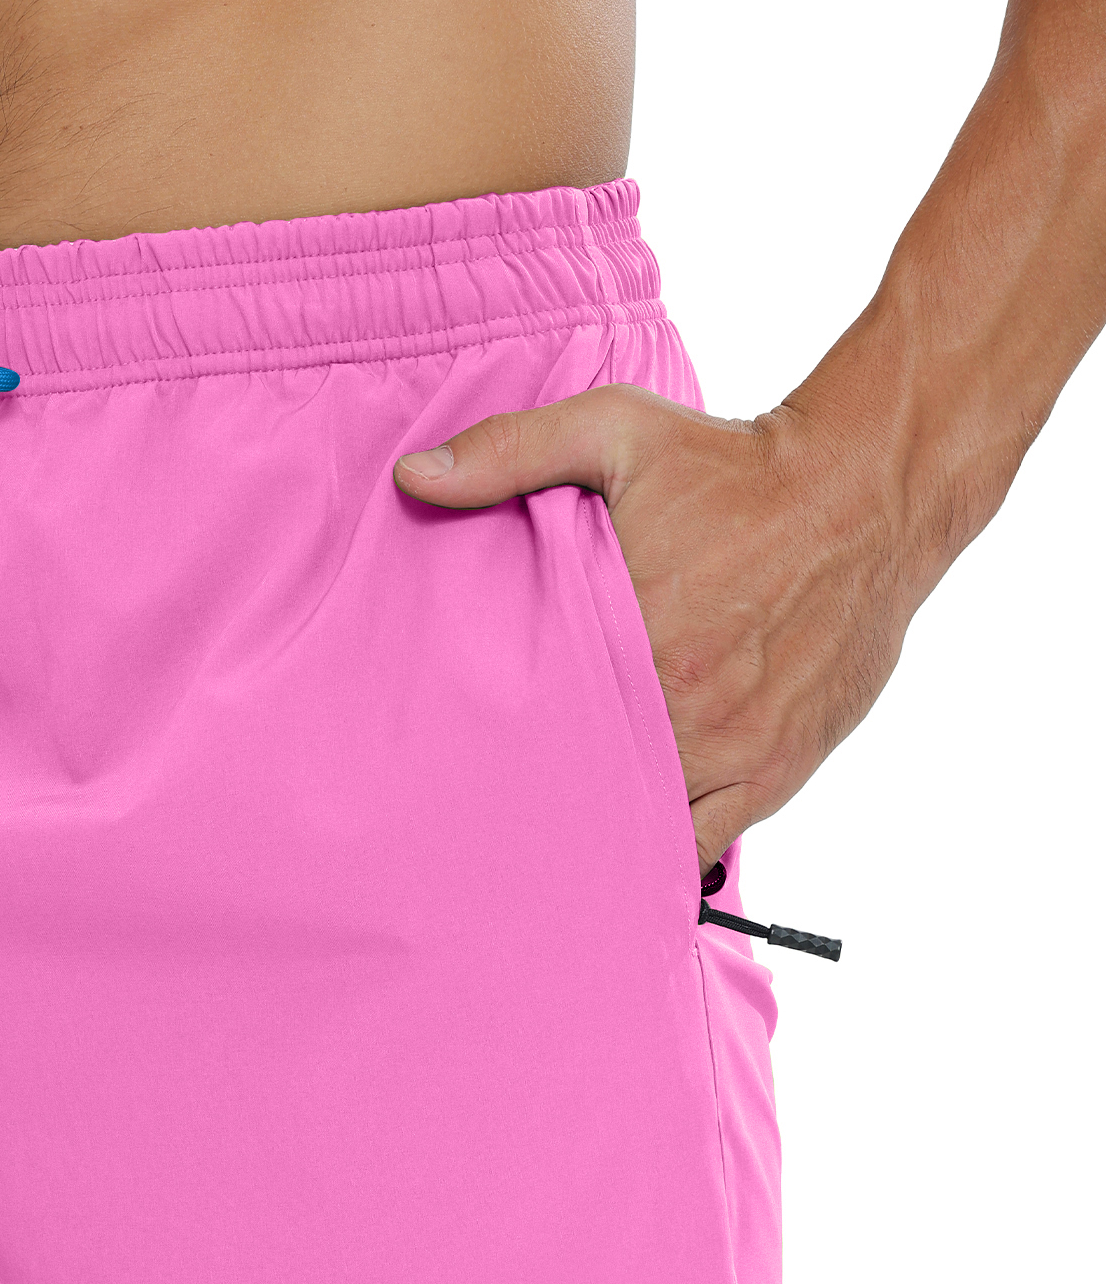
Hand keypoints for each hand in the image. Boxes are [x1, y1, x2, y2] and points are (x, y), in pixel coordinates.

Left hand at [394, 384, 923, 875]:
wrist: (868, 491)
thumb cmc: (734, 466)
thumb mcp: (616, 430)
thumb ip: (509, 454)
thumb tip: (415, 478)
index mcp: (636, 635)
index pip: (536, 721)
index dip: (493, 746)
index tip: (457, 758)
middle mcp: (684, 705)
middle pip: (582, 780)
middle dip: (537, 795)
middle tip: (488, 810)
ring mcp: (733, 749)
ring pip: (640, 823)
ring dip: (596, 830)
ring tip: (545, 838)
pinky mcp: (775, 771)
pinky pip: (704, 842)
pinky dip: (662, 851)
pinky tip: (622, 854)